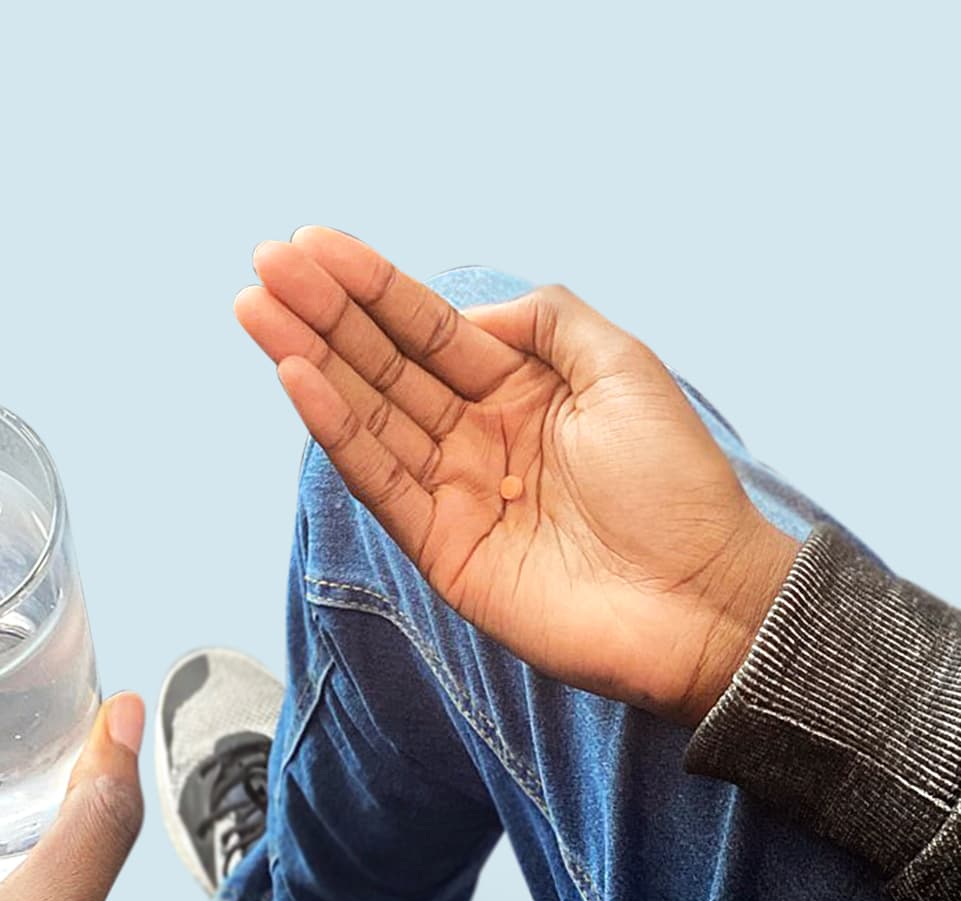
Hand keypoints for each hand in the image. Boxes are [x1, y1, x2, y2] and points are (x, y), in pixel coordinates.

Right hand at [237, 228, 799, 724]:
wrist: (704, 598)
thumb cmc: (679, 488)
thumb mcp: (624, 369)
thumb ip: (550, 322)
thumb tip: (474, 312)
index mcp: (522, 392)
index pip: (428, 330)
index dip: (371, 287)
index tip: (311, 242)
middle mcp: (480, 438)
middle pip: (385, 366)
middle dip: (323, 314)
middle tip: (263, 264)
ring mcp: (457, 496)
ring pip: (369, 416)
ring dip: (309, 361)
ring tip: (256, 309)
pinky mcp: (444, 552)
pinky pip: (381, 481)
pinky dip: (336, 431)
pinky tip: (297, 378)